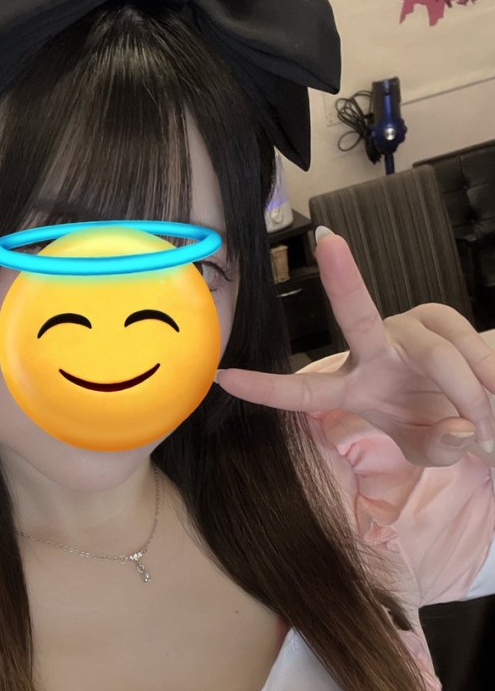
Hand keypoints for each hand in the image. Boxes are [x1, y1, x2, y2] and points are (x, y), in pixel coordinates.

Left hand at [215, 229, 494, 466]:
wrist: (472, 407)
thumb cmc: (433, 428)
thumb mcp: (429, 450)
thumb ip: (438, 447)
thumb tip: (461, 428)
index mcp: (350, 389)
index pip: (302, 393)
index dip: (265, 388)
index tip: (222, 378)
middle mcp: (371, 351)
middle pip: (356, 316)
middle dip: (342, 279)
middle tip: (329, 240)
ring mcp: (405, 329)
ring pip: (438, 355)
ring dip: (469, 393)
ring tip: (487, 425)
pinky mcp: (438, 316)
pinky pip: (466, 344)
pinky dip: (486, 375)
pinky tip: (492, 394)